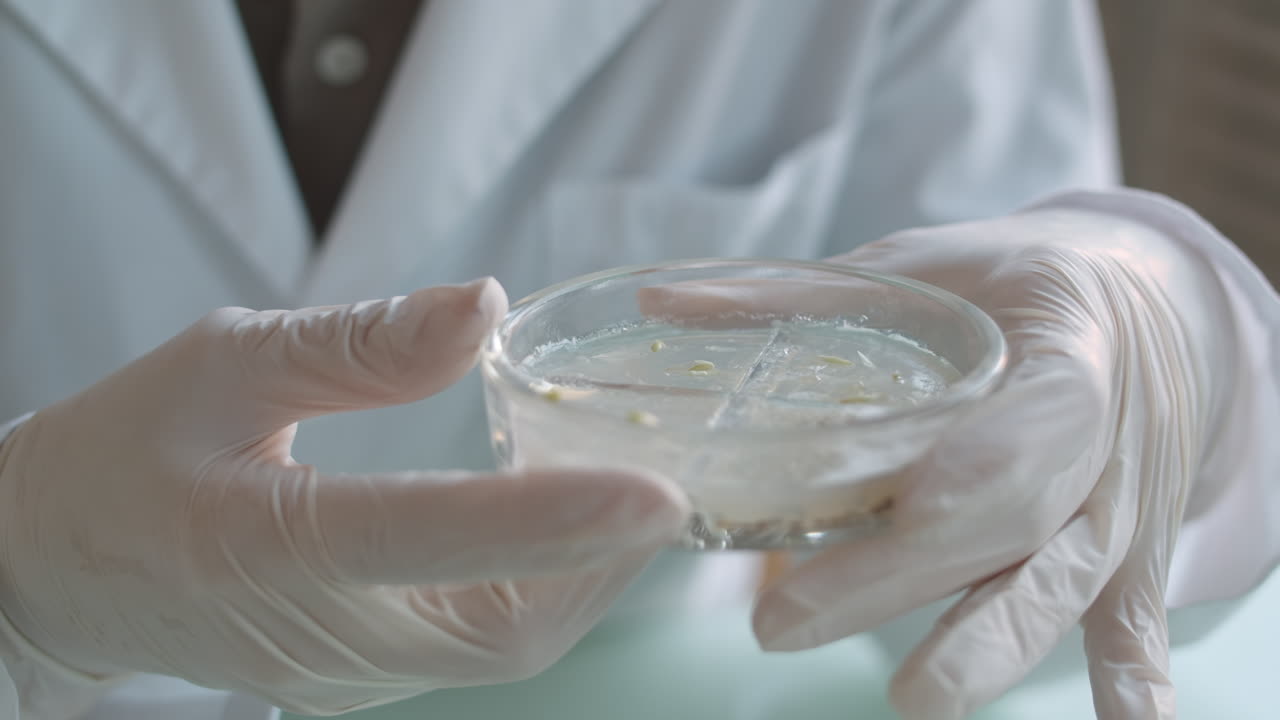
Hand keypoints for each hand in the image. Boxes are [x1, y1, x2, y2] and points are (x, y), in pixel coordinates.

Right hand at [0, 278, 687, 715]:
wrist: (49, 569)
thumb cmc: (122, 456)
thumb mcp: (221, 365)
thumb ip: (357, 345)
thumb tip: (485, 311)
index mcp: (267, 546)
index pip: (426, 537)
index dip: (547, 518)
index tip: (653, 492)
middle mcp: (321, 634)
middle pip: (505, 625)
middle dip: (603, 558)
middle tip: (666, 475)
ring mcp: (346, 671)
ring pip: (506, 644)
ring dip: (583, 573)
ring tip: (628, 490)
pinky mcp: (360, 675)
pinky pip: (478, 643)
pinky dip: (539, 585)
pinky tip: (558, 523)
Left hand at [642, 195, 1236, 718]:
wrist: (1140, 310)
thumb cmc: (1012, 285)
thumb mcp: (919, 265)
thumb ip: (798, 295)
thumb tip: (657, 307)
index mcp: (1061, 357)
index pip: (1017, 431)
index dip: (956, 483)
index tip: (892, 515)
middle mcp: (1102, 445)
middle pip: (1012, 526)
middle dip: (901, 577)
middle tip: (781, 619)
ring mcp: (1120, 508)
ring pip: (1060, 587)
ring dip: (990, 648)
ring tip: (916, 700)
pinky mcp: (1127, 555)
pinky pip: (1135, 624)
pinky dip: (1133, 682)